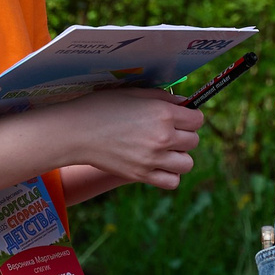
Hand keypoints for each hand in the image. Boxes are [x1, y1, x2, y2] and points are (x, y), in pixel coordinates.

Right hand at [58, 88, 206, 190]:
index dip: (190, 117)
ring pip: (187, 163)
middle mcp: (162, 136)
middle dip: (184, 135)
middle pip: (194, 141)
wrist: (77, 132)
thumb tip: (184, 104)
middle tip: (168, 132)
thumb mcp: (134, 93)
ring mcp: (153, 158)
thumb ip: (162, 98)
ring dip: (180, 157)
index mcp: (163, 113)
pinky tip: (158, 165)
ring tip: (165, 151)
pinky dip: (169, 175)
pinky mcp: (142, 175)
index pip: (197, 119)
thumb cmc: (102, 107)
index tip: (181, 118)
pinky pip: (172, 181)